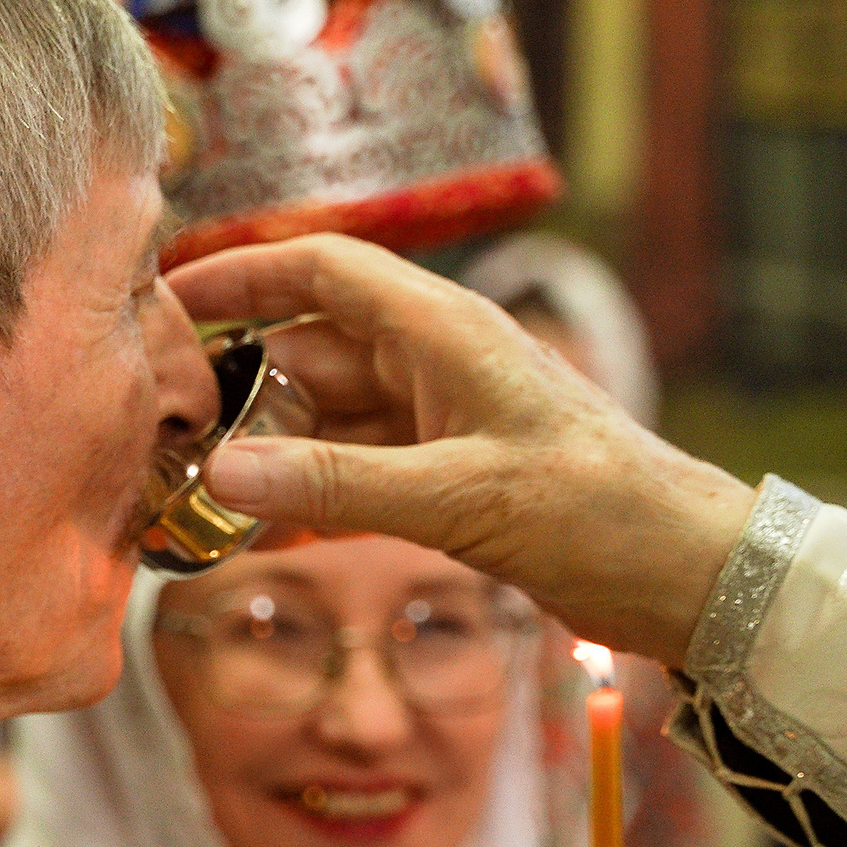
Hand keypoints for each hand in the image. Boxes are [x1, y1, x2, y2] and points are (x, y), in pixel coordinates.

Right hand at [163, 235, 756, 666]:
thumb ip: (334, 484)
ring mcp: (441, 419)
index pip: (321, 270)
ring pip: (327, 415)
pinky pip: (355, 471)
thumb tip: (222, 471)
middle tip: (160, 420)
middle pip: (310, 347)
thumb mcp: (457, 497)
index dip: (241, 273)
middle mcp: (436, 362)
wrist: (687, 575)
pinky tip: (257, 530)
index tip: (167, 295)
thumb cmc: (599, 512)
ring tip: (191, 482)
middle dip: (238, 379)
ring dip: (268, 447)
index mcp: (444, 330)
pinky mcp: (449, 477)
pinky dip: (308, 495)